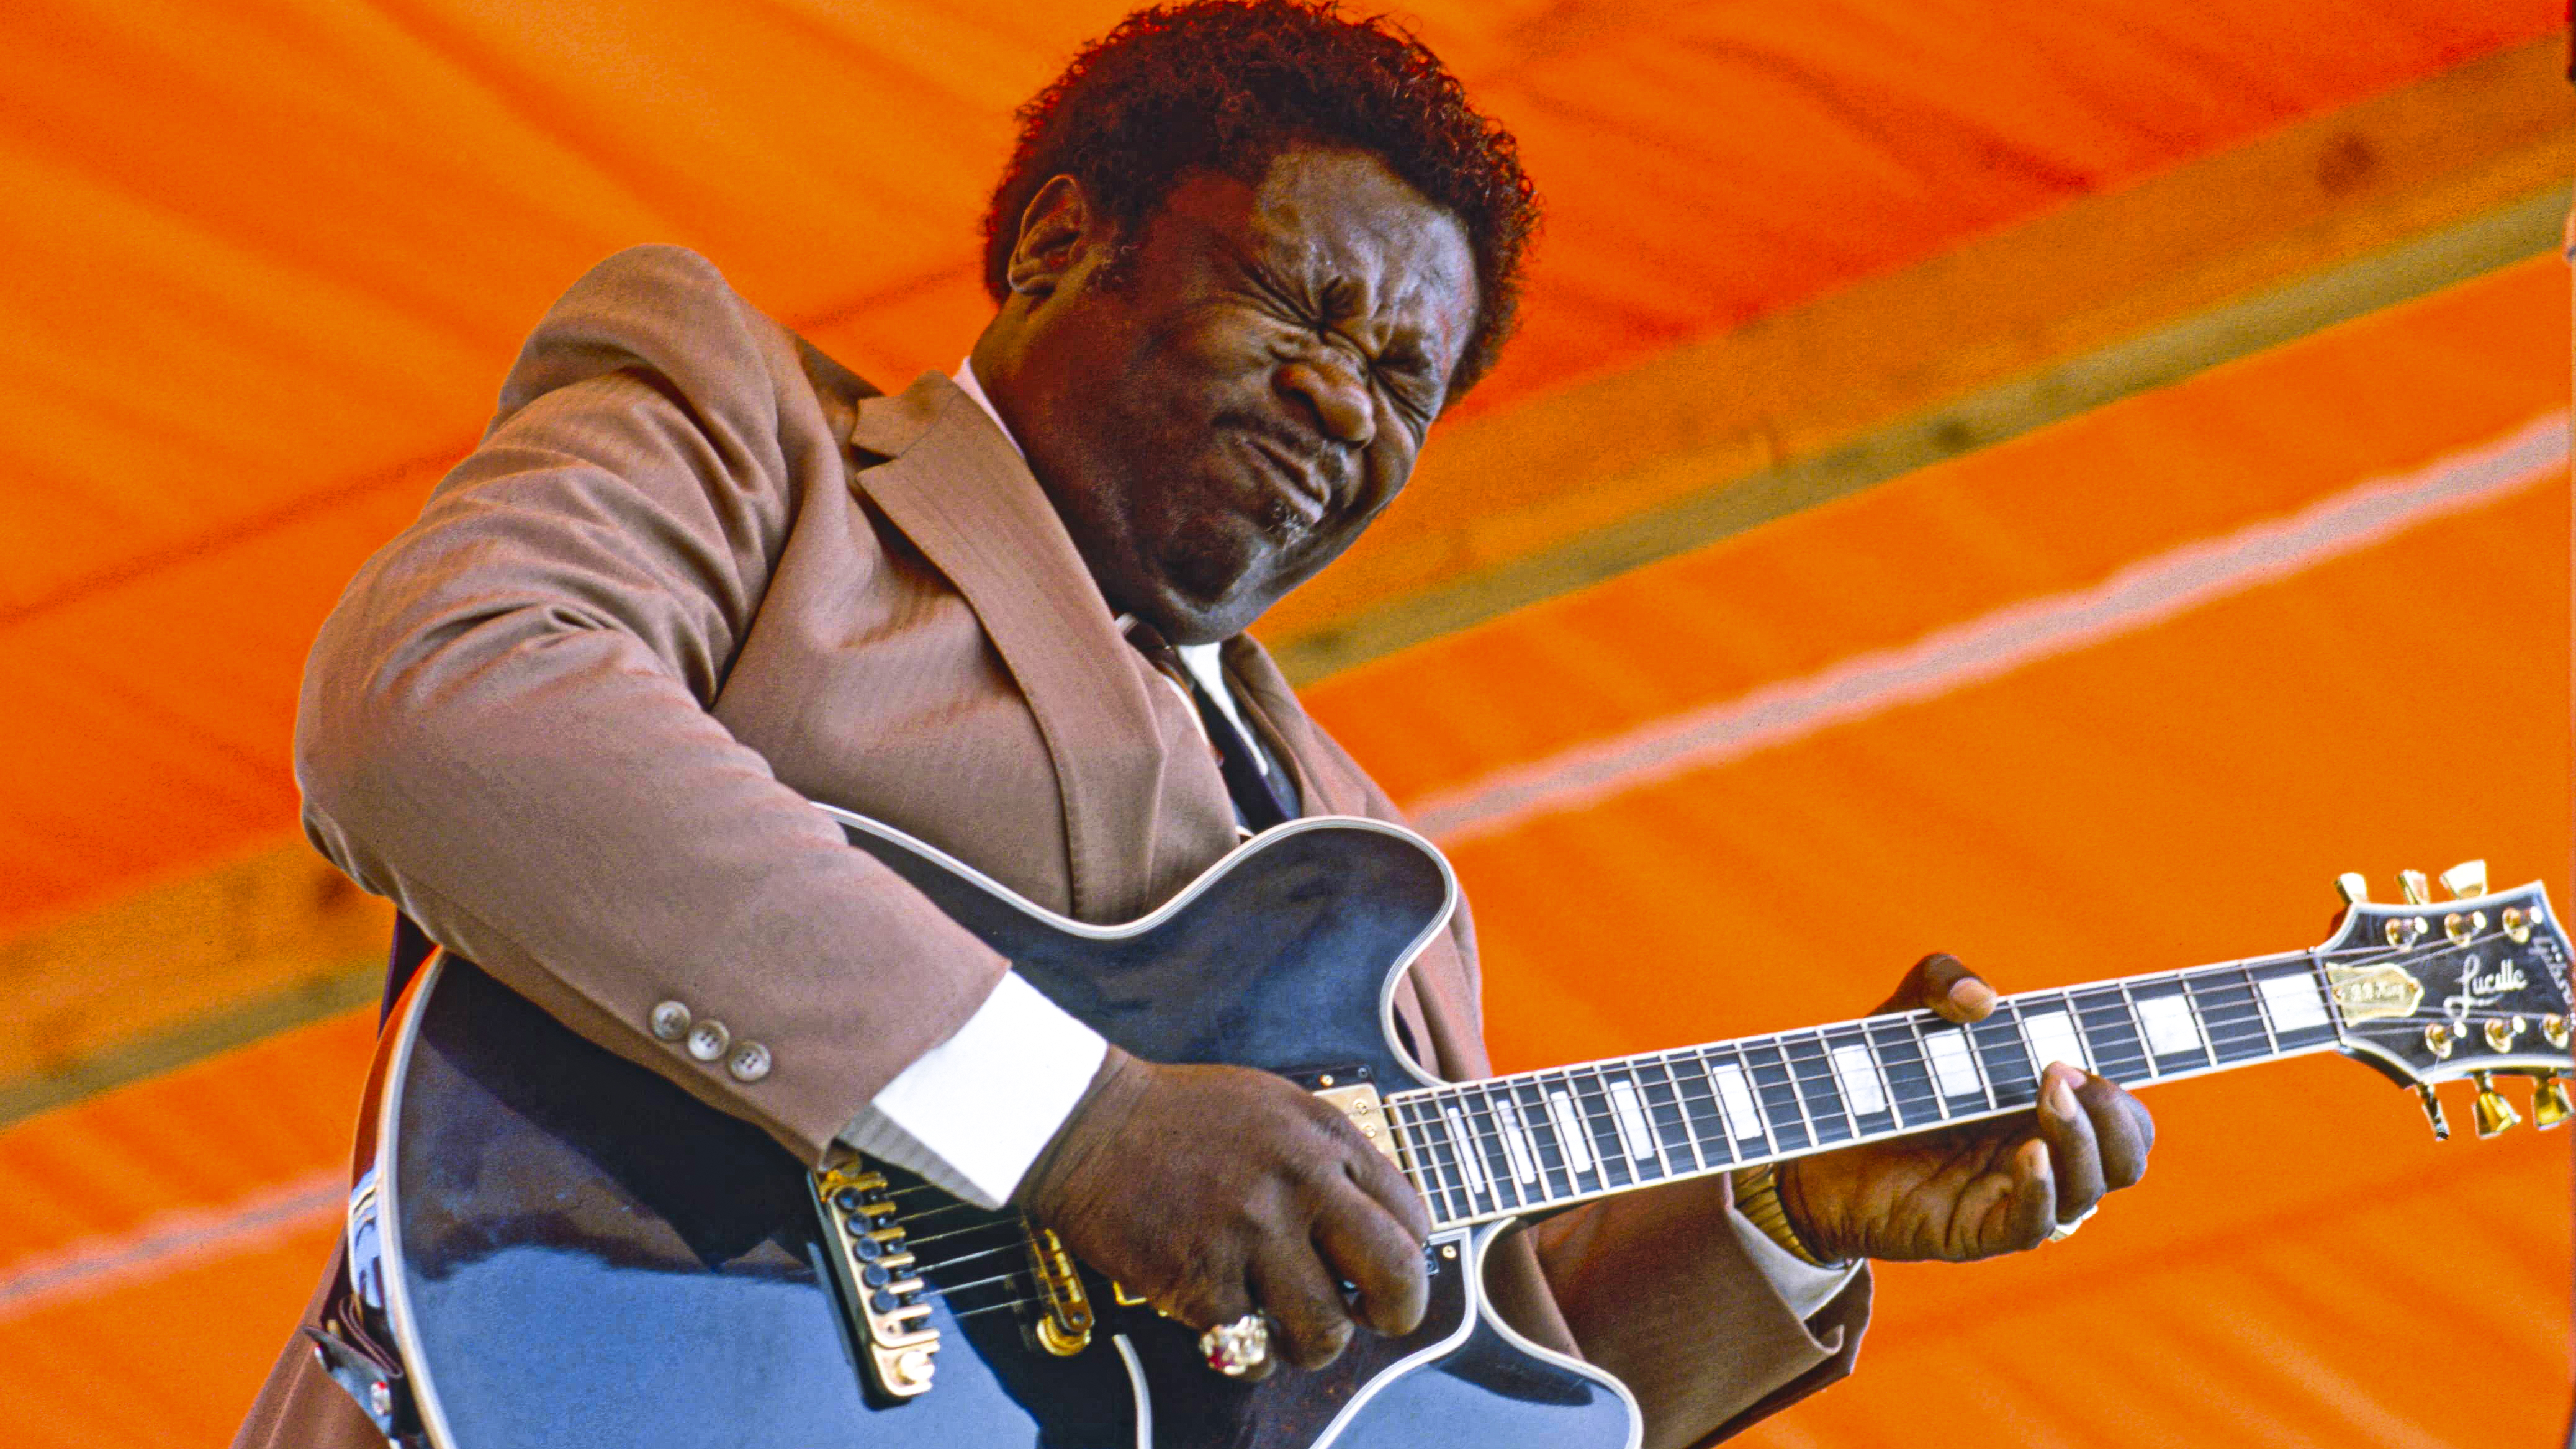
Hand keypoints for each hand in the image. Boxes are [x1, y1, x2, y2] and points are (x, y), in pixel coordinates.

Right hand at [1013, 1046, 1430, 1376]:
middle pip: (1395, 1275)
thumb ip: (1330, 1158)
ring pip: (1325, 1332)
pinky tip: (1228, 1326)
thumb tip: (1377, 1225)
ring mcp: (1250, 1235)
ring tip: (1286, 1329)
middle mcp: (1299, 1185)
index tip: (1384, 1274)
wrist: (1087, 1121)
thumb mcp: (1276, 1108)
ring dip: (1311, 1345)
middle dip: (1397, 1313)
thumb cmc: (1181, 1117)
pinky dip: (1246, 1355)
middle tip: (1372, 1318)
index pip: (1410, 1217)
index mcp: (1324, 1138)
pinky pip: (1251, 1352)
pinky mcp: (1199, 1281)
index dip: (1407, 1258)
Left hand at [1775, 953, 2153, 1262]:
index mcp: (2046, 1106)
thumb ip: (1944, 979)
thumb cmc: (1876, 1073)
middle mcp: (2044, 1153)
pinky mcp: (1978, 1230)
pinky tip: (2030, 1153)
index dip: (2130, 1088)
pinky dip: (2044, 1189)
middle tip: (2061, 1070)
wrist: (1814, 1134)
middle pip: (2127, 1155)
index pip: (2123, 1112)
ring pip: (2091, 1189)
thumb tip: (1985, 999)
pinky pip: (2036, 1224)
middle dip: (2115, 1114)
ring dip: (2083, 1139)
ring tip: (2047, 1094)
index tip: (2113, 1054)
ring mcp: (2015, 1194)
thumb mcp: (1907, 1010)